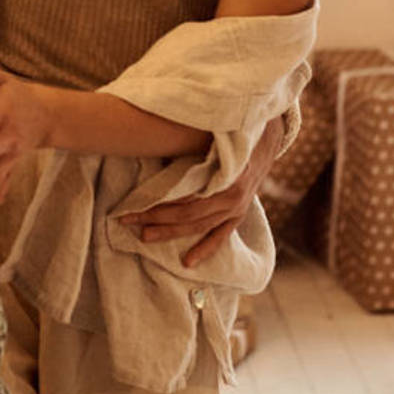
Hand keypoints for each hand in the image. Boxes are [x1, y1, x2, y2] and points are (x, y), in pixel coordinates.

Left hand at [118, 114, 284, 267]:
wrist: (265, 136)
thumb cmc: (230, 130)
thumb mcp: (211, 133)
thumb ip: (187, 141)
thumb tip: (150, 138)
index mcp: (224, 175)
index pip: (183, 198)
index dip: (155, 204)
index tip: (129, 206)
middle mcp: (231, 196)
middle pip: (187, 214)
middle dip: (155, 219)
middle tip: (127, 222)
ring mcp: (236, 208)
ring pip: (199, 226)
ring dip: (171, 233)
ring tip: (145, 237)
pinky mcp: (239, 214)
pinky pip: (220, 236)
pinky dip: (204, 249)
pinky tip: (187, 262)